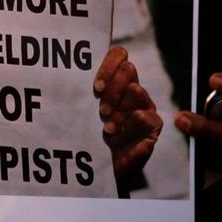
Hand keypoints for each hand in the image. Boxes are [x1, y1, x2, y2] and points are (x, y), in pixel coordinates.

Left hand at [94, 47, 162, 189]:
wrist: (101, 166)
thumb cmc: (89, 134)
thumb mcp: (82, 111)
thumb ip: (81, 91)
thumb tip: (68, 72)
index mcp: (115, 80)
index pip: (118, 55)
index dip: (108, 67)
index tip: (95, 89)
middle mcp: (132, 88)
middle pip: (128, 70)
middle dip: (112, 90)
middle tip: (101, 112)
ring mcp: (145, 105)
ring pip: (136, 91)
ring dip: (118, 112)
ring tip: (107, 130)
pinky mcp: (153, 125)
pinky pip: (145, 117)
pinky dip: (128, 129)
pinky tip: (117, 140)